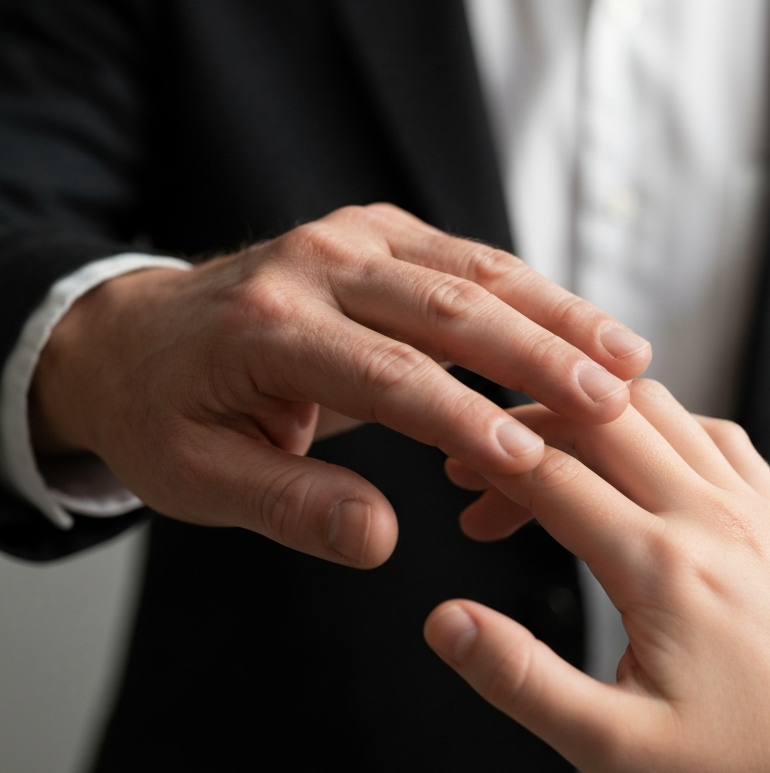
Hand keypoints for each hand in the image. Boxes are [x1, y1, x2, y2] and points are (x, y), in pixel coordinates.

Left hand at [29, 204, 649, 565]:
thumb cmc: (167, 414)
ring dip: (557, 315)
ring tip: (629, 360)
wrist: (137, 337)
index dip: (463, 418)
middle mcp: (317, 262)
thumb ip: (287, 505)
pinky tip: (584, 329)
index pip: (386, 376)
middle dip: (540, 356)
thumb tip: (379, 541)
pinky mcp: (379, 232)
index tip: (531, 461)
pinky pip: (470, 258)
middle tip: (614, 400)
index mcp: (268, 327)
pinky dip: (533, 295)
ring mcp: (353, 236)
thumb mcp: (196, 478)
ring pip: (476, 271)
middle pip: (448, 307)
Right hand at [425, 381, 769, 772]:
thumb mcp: (614, 747)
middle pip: (601, 419)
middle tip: (489, 465)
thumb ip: (521, 679)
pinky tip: (642, 459)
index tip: (457, 477)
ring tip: (552, 453)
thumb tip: (445, 622)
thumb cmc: (744, 772)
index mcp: (664, 567)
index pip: (553, 477)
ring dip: (594, 417)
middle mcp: (712, 518)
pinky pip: (719, 435)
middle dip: (531, 427)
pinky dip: (665, 426)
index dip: (491, 467)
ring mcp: (755, 509)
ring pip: (662, 409)